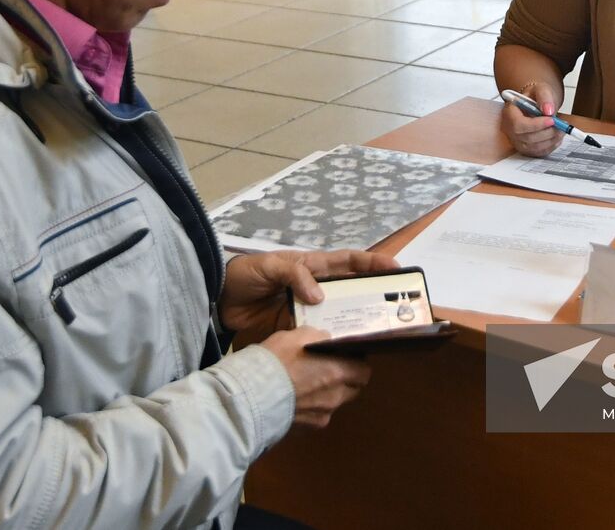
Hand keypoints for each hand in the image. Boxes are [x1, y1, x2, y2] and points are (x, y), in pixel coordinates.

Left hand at [219, 249, 398, 341]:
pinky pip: (318, 334)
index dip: (373, 263)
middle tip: (392, 310)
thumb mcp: (270, 266)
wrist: (218, 296)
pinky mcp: (295, 328)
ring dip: (352, 324)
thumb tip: (319, 296)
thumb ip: (295, 275)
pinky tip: (341, 352)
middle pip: (351, 291)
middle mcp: (316, 287)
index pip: (349, 261)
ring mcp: (307, 309)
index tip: (396, 269)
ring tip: (373, 335)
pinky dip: (329, 342)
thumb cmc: (246, 272)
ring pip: (337, 315)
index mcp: (313, 266)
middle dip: (372, 298)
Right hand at [262, 326, 371, 428]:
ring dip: (328, 393)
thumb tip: (327, 339)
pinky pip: (317, 415)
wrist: (249, 397)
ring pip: (334, 403)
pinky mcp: (306, 428)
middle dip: (346, 379)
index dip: (357, 363)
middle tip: (330, 369)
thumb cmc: (274, 363)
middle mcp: (335, 397)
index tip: (347, 357)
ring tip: (308, 383)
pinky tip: (296, 398)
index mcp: (338, 372)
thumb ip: (318, 336)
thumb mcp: (296, 336)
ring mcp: (321, 416)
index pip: (364, 371)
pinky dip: (312, 407)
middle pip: (353, 389)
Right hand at [499, 81, 562, 156]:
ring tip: (562, 129)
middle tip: (562, 125)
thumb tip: (548, 110)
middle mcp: (510, 129)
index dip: (536, 125)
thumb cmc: (535, 97)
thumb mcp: (540, 89)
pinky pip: (539, 152)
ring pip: (534, 147)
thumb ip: (544, 96)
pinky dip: (551, 146)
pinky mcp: (526, 148)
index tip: (552, 120)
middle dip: (548, 133)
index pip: (519, 124)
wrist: (537, 103)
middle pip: (527, 138)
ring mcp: (517, 141)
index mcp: (509, 113)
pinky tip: (557, 136)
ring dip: (552, 140)